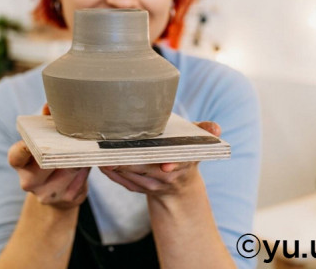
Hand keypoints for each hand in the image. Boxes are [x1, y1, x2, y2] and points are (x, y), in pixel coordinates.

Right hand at [8, 103, 90, 209]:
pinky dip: (87, 169)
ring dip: (80, 157)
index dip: (23, 148)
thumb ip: (45, 123)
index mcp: (20, 164)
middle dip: (64, 149)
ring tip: (84, 149)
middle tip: (76, 138)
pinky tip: (86, 164)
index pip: (16, 156)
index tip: (33, 140)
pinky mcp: (67, 200)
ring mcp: (47, 194)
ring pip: (70, 169)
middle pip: (48, 162)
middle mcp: (29, 181)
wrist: (57, 194)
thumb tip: (49, 106)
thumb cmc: (49, 158)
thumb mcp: (44, 141)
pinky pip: (82, 179)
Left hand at [99, 121, 220, 197]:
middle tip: (115, 151)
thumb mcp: (197, 144)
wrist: (178, 187)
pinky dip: (111, 174)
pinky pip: (123, 183)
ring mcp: (150, 185)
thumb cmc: (184, 156)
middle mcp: (165, 178)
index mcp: (181, 164)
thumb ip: (204, 133)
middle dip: (131, 162)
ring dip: (116, 167)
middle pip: (146, 170)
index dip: (171, 165)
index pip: (177, 164)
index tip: (165, 165)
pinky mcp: (137, 188)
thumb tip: (215, 128)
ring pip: (131, 177)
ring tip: (102, 155)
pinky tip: (100, 163)